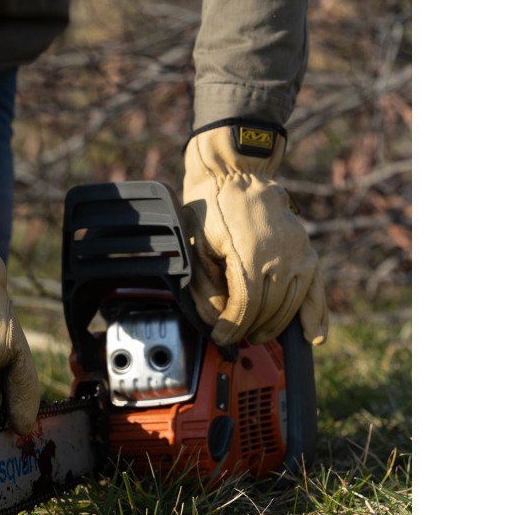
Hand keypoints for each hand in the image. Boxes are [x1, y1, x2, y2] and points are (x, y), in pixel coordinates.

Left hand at [182, 122, 327, 346]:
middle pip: (269, 309)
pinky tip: (314, 336)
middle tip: (236, 337)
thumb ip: (207, 287)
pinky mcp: (308, 252)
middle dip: (251, 329)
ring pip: (290, 304)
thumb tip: (218, 321)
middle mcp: (281, 254)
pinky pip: (315, 290)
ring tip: (258, 335)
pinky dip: (316, 315)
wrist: (237, 176)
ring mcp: (299, 253)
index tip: (222, 338)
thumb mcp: (198, 246)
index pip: (246, 305)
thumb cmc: (213, 209)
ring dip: (275, 326)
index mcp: (251, 252)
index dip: (233, 327)